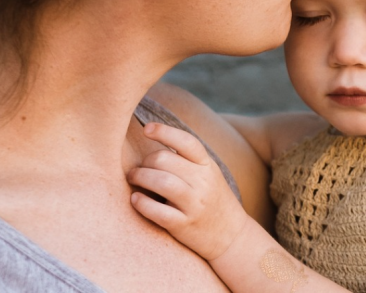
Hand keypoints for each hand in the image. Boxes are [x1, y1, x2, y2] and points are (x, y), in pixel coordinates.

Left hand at [127, 122, 249, 259]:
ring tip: (133, 179)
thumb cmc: (213, 200)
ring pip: (161, 181)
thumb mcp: (209, 174)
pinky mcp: (184, 225)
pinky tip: (135, 199)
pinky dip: (142, 203)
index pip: (186, 141)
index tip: (146, 129)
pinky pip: (157, 211)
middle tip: (137, 169)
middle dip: (144, 161)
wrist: (232, 235)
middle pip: (164, 159)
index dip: (164, 131)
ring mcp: (194, 204)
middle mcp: (203, 182)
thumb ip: (187, 160)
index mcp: (208, 166)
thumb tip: (155, 139)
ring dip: (139, 177)